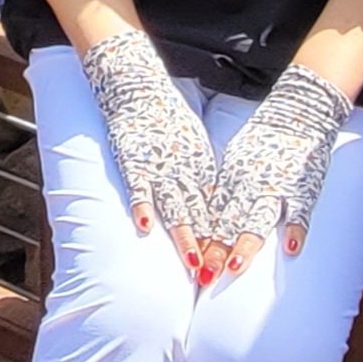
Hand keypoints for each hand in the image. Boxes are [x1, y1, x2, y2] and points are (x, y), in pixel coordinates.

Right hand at [81, 29, 222, 280]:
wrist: (138, 86)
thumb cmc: (167, 117)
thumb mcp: (193, 145)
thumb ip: (199, 175)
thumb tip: (211, 205)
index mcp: (200, 167)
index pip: (213, 209)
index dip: (220, 237)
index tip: (228, 263)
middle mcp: (183, 171)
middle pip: (198, 216)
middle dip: (207, 247)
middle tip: (215, 275)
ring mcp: (159, 167)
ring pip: (174, 208)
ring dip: (183, 237)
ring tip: (192, 264)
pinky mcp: (134, 159)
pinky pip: (138, 187)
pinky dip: (142, 207)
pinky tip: (144, 228)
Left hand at [204, 65, 350, 277]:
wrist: (297, 113)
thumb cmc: (265, 139)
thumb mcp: (236, 160)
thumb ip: (226, 188)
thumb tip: (208, 213)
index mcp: (233, 178)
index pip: (213, 216)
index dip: (203, 242)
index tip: (193, 266)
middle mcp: (250, 184)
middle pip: (230, 223)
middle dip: (216, 252)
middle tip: (204, 279)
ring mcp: (277, 186)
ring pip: (259, 219)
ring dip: (246, 244)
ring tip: (235, 267)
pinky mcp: (303, 186)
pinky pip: (300, 211)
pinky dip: (296, 230)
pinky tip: (291, 250)